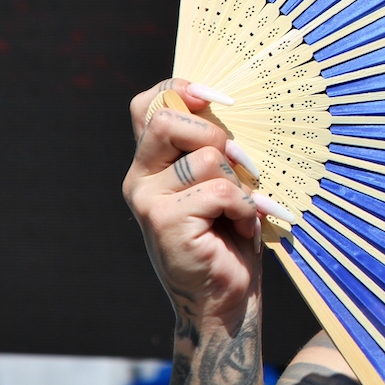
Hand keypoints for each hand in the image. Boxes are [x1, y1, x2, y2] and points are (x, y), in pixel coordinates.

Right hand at [123, 79, 262, 328]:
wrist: (225, 297)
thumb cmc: (230, 233)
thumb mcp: (223, 179)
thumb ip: (215, 145)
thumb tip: (231, 103)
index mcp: (151, 161)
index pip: (150, 103)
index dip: (182, 87)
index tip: (218, 97)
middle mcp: (140, 177)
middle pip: (170, 119)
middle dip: (217, 134)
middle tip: (237, 167)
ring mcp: (147, 200)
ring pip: (206, 157)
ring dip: (239, 182)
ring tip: (240, 208)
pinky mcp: (164, 222)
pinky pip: (219, 191)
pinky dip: (244, 207)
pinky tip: (241, 226)